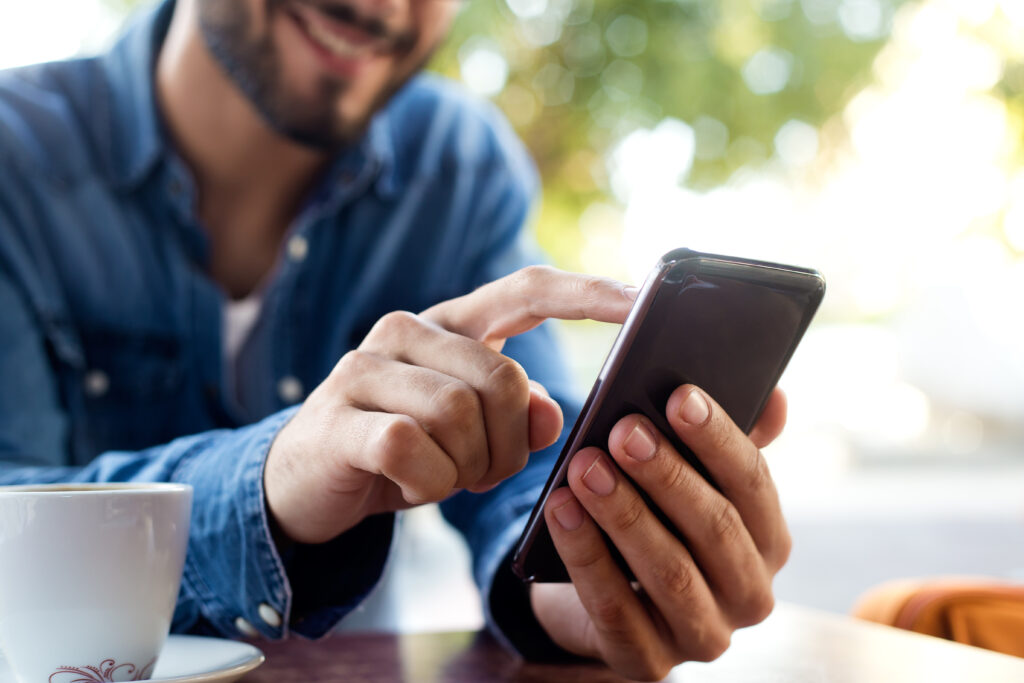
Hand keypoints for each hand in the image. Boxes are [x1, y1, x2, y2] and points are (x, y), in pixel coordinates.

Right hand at [264, 266, 637, 543]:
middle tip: (484, 472)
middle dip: (510, 444)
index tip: (644, 298)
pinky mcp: (339, 415)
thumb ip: (520, 418)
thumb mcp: (473, 438)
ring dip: (466, 468)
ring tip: (444, 478)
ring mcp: (366, 367)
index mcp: (451, 325)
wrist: (307, 484)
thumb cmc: (403, 452)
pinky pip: (412, 448)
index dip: (587, 293)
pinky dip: (427, 483)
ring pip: (459, 414)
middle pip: (504, 379)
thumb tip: (556, 413)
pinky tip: (410, 486)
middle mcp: (407, 330)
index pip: (527, 291)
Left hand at [531, 385, 789, 680]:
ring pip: (670, 572)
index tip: (679, 396)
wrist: (600, 595)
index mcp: (768, 542)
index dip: (718, 439)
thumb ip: (725, 442)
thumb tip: (774, 396)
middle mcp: (750, 595)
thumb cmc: (655, 522)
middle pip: (715, 528)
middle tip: (622, 430)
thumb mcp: (690, 481)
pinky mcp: (648, 662)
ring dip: (624, 513)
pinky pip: (616, 609)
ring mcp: (703, 636)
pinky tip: (560, 512)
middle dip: (667, 475)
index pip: (754, 484)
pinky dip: (586, 556)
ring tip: (584, 467)